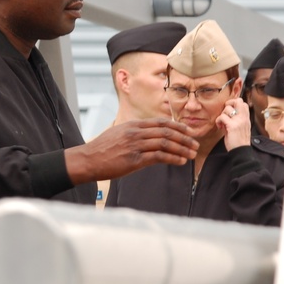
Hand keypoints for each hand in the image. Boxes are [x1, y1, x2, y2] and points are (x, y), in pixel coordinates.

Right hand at [64, 118, 197, 184]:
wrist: (88, 159)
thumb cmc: (103, 149)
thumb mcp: (119, 134)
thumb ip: (135, 133)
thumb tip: (151, 136)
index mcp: (134, 125)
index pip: (161, 122)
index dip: (178, 126)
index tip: (189, 131)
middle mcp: (136, 132)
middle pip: (167, 132)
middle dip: (184, 138)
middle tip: (195, 144)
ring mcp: (135, 145)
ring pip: (165, 144)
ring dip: (182, 149)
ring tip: (192, 154)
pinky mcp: (134, 159)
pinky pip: (158, 157)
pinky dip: (172, 158)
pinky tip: (180, 161)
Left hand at [216, 97, 250, 149]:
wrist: (241, 152)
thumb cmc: (239, 141)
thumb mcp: (241, 128)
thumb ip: (237, 119)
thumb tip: (228, 112)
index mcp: (246, 118)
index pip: (243, 103)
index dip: (235, 103)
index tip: (230, 111)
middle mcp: (244, 118)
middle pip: (237, 101)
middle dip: (229, 103)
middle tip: (225, 112)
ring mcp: (239, 121)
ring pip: (227, 109)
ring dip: (221, 115)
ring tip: (222, 123)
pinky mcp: (232, 126)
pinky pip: (222, 117)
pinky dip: (218, 121)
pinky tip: (220, 127)